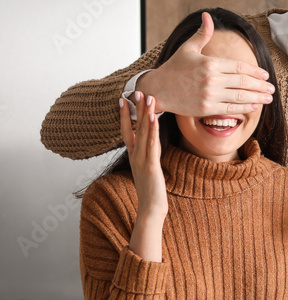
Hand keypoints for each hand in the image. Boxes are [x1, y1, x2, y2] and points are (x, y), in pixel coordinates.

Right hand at [120, 92, 166, 260]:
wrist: (151, 209)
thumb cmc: (151, 191)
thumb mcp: (148, 170)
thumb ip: (147, 157)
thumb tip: (151, 146)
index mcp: (134, 156)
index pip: (127, 131)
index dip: (124, 115)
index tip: (123, 99)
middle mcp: (136, 155)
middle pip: (133, 127)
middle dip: (134, 109)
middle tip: (135, 90)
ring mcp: (142, 160)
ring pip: (143, 132)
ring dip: (145, 114)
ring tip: (148, 97)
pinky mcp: (151, 165)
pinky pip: (151, 144)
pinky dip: (152, 130)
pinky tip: (153, 118)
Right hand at [135, 12, 273, 116]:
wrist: (157, 89)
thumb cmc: (174, 68)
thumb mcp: (188, 48)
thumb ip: (203, 34)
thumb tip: (208, 15)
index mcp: (209, 63)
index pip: (239, 67)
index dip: (255, 72)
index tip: (265, 75)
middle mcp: (211, 79)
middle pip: (243, 83)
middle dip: (261, 86)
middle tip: (272, 88)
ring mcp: (209, 95)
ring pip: (240, 97)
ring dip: (258, 98)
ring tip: (268, 98)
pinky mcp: (206, 108)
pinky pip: (231, 109)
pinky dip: (245, 108)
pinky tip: (255, 106)